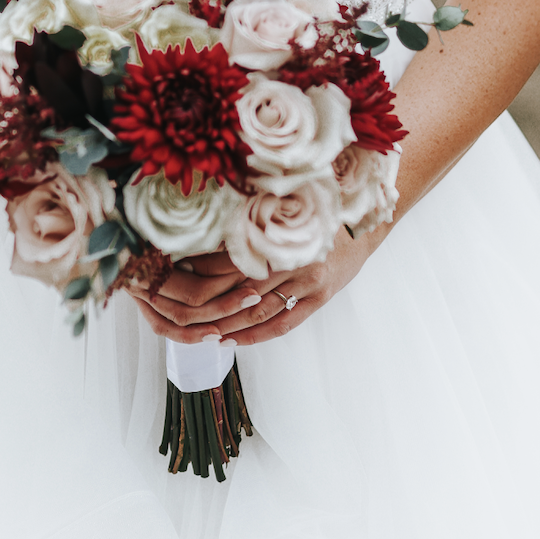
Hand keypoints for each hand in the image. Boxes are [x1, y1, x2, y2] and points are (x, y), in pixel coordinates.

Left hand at [128, 225, 386, 346]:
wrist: (365, 217)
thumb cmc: (319, 204)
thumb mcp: (286, 197)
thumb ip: (253, 205)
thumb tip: (209, 207)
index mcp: (277, 228)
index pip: (229, 252)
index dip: (199, 264)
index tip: (173, 268)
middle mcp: (290, 256)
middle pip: (237, 284)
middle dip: (205, 298)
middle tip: (175, 306)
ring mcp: (306, 280)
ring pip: (256, 309)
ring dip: (225, 322)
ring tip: (197, 330)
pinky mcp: (318, 297)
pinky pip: (282, 323)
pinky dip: (255, 335)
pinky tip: (233, 341)